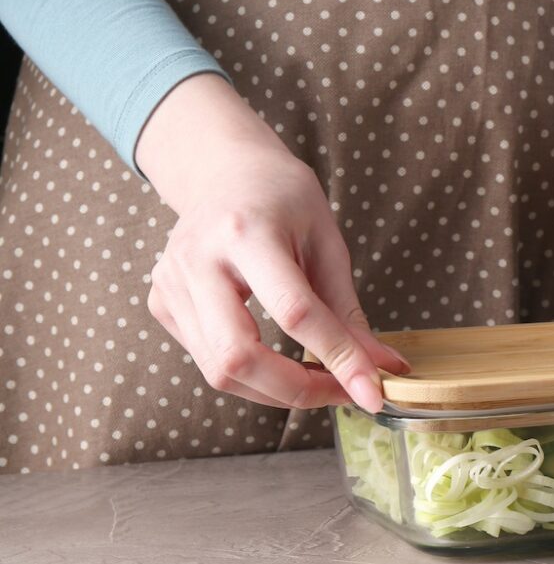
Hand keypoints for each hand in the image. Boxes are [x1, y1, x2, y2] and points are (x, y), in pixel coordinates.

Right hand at [135, 73, 407, 411]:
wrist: (224, 171)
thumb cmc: (284, 200)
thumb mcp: (327, 242)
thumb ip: (348, 311)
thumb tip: (381, 368)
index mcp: (246, 232)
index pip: (295, 312)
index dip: (339, 359)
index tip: (374, 392)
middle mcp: (198, 259)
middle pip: (239, 356)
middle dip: (297, 391)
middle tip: (344, 393)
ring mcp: (171, 284)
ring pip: (219, 371)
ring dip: (277, 392)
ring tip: (320, 380)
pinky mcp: (162, 303)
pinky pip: (207, 361)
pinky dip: (251, 376)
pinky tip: (280, 363)